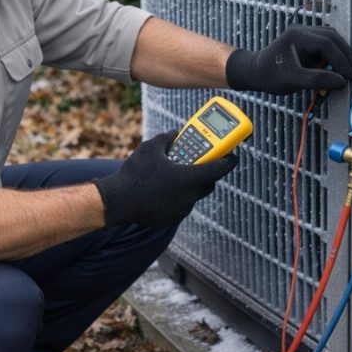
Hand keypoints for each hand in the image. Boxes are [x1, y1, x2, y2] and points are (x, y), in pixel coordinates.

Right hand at [94, 130, 237, 226]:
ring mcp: (182, 208)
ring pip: (194, 194)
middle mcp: (190, 195)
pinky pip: (182, 204)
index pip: (220, 168)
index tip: (233, 155)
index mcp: (190, 177)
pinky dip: (179, 196)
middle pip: (209, 183)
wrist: (118, 201)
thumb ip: (167, 138)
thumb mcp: (151, 148)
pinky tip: (165, 189)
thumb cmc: (135, 173)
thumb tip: (175, 134)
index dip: (229, 160)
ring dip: (191, 185)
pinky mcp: (173, 218)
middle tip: (200, 162)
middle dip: (208, 172)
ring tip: (177, 175)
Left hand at [225, 25, 351, 94]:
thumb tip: (341, 81)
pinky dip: (334, 53)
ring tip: (348, 69)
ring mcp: (304, 34)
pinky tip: (338, 66)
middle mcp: (302, 31)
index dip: (341, 60)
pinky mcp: (306, 41)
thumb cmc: (270, 75)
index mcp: (298, 36)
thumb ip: (318, 80)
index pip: (327, 44)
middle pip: (332, 37)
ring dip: (341, 52)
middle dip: (345, 54)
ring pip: (331, 38)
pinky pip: (326, 43)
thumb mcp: (294, 80)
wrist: (256, 72)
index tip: (348, 75)